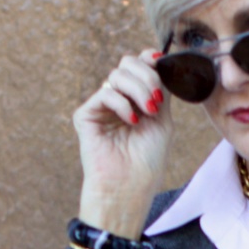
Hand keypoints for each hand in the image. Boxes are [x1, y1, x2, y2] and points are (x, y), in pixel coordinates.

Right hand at [72, 50, 171, 237]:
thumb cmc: (147, 162)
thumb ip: (160, 90)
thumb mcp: (162, 121)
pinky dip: (121, 103)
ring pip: (117, 74)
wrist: (130, 188)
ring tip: (148, 111)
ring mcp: (101, 107)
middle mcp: (118, 101)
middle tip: (156, 101)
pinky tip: (131, 121)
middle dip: (147, 76)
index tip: (161, 64)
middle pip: (128, 64)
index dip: (149, 60)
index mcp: (136, 100)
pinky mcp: (86, 115)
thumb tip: (156, 60)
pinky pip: (105, 92)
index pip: (139, 66)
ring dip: (138, 89)